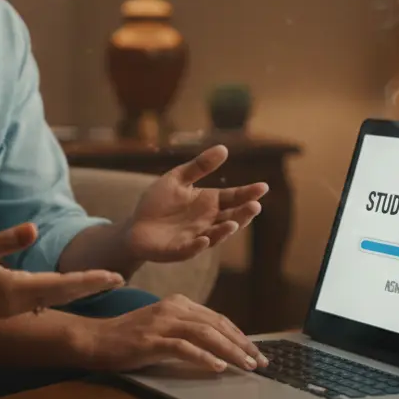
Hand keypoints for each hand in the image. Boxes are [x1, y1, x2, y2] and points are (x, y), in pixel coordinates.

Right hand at [0, 223, 124, 318]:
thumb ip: (5, 240)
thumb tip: (34, 228)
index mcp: (17, 289)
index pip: (63, 284)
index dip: (90, 279)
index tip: (115, 276)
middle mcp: (20, 303)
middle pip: (64, 294)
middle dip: (92, 285)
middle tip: (120, 278)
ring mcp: (13, 308)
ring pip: (54, 298)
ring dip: (78, 290)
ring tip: (100, 282)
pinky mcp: (6, 307)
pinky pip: (42, 301)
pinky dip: (60, 293)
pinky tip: (65, 289)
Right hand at [75, 294, 268, 372]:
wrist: (94, 339)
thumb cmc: (129, 338)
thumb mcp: (162, 328)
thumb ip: (187, 332)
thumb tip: (219, 349)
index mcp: (178, 303)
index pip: (217, 318)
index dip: (239, 335)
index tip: (255, 351)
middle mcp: (172, 308)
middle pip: (216, 325)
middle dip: (241, 344)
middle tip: (260, 362)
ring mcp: (161, 323)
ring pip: (205, 334)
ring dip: (229, 350)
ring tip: (246, 365)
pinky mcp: (151, 340)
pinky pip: (183, 348)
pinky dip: (203, 357)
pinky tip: (217, 368)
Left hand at [127, 145, 268, 262]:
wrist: (135, 227)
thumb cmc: (158, 202)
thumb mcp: (177, 179)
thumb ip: (199, 166)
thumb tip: (224, 148)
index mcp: (209, 203)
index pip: (233, 197)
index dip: (248, 193)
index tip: (263, 187)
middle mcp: (207, 222)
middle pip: (231, 218)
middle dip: (243, 214)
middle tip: (255, 205)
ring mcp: (194, 237)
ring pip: (215, 235)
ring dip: (224, 231)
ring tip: (233, 223)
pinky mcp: (178, 250)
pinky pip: (189, 249)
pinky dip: (197, 246)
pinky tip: (204, 239)